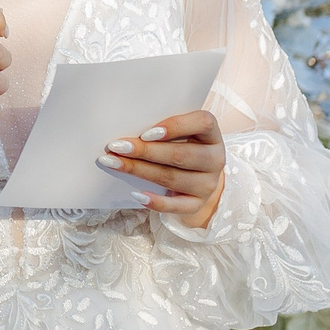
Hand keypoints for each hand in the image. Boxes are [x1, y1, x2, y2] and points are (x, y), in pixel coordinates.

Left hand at [95, 110, 225, 228]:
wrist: (197, 174)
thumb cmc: (181, 144)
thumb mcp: (180, 132)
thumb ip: (162, 128)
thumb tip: (127, 127)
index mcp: (211, 134)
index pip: (202, 123)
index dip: (175, 126)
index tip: (145, 133)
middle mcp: (214, 159)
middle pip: (180, 155)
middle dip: (144, 151)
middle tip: (116, 147)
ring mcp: (208, 184)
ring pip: (172, 178)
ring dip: (140, 171)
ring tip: (114, 163)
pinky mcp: (197, 203)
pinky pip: (176, 206)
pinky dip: (156, 202)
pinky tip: (137, 195)